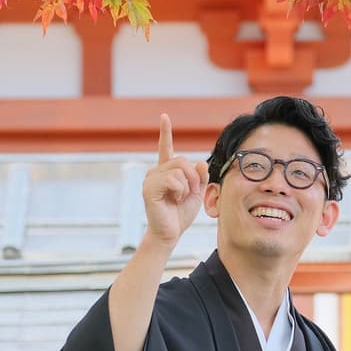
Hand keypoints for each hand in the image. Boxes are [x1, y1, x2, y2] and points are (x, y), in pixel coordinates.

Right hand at [141, 114, 207, 245]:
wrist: (170, 233)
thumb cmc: (181, 214)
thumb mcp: (197, 192)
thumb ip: (200, 177)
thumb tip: (201, 163)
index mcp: (166, 171)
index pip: (165, 148)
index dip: (165, 132)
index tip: (164, 117)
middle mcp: (156, 171)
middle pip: (182, 160)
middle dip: (193, 177)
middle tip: (189, 192)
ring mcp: (151, 179)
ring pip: (179, 170)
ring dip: (187, 186)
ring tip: (179, 198)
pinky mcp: (149, 188)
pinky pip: (173, 180)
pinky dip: (180, 190)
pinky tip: (173, 199)